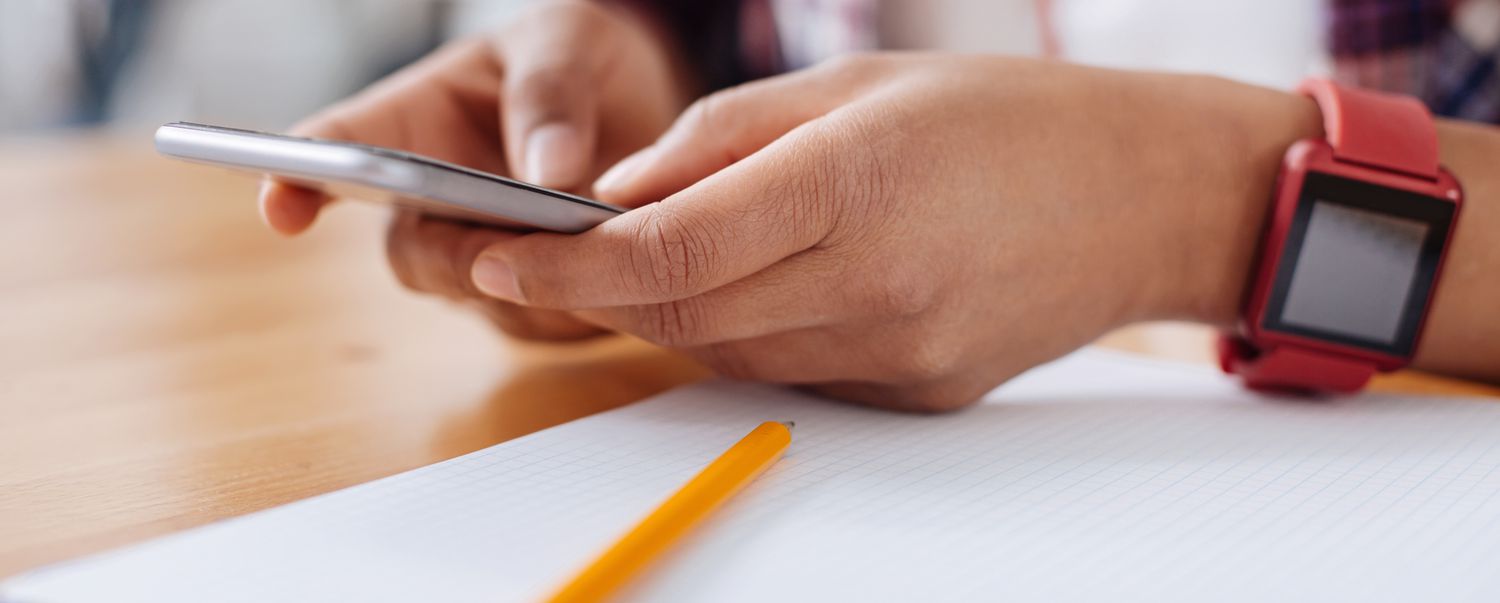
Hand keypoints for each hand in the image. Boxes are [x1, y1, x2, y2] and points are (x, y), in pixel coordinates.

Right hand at [258, 0, 694, 340]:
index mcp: (412, 122)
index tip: (282, 207)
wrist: (648, 104)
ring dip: (536, 280)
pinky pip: (547, 322)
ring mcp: (482, 256)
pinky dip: (586, 301)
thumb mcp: (568, 41)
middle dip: (460, 256)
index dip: (297, 180)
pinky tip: (627, 263)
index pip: (339, 152)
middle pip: (411, 255)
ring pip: (483, 299)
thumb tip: (547, 172)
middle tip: (520, 237)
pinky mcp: (537, 298)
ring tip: (597, 234)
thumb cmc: (581, 58)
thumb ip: (551, 92)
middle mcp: (432, 203)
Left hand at [465, 53, 1320, 409]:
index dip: (561, 259)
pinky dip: (739, 334)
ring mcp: (896, 355)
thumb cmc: (1011, 117)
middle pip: (678, 314)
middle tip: (541, 249)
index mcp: (851, 189)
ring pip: (722, 353)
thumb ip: (726, 136)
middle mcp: (872, 290)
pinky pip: (787, 373)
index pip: (662, 252)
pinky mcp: (914, 393)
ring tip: (641, 258)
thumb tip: (617, 189)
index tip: (495, 249)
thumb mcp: (859, 83)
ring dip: (663, 311)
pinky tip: (744, 286)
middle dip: (593, 288)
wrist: (1146, 197)